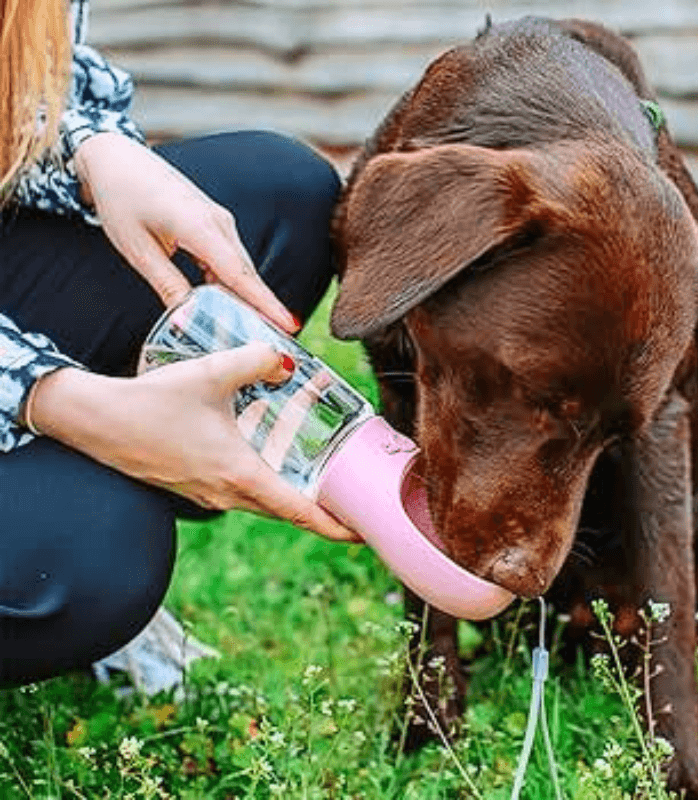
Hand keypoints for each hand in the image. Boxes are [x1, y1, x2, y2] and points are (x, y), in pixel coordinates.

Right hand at [26, 344, 360, 542]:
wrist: (95, 422)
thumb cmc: (153, 402)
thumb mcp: (212, 372)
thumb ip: (258, 361)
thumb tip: (287, 362)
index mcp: (240, 476)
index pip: (300, 513)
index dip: (336, 526)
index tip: (363, 534)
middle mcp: (227, 495)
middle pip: (287, 511)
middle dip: (322, 512)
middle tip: (352, 500)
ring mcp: (208, 496)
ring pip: (263, 502)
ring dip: (293, 495)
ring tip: (320, 476)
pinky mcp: (194, 488)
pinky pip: (240, 492)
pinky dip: (265, 483)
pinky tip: (269, 455)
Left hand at [73, 133, 298, 332]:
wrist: (117, 158)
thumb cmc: (122, 198)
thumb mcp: (137, 248)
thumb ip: (167, 283)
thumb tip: (186, 317)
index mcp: (198, 227)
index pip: (239, 274)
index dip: (265, 303)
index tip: (288, 324)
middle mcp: (218, 223)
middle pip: (246, 274)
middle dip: (264, 309)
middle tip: (277, 342)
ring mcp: (219, 221)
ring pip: (239, 268)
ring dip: (248, 298)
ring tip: (256, 329)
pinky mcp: (214, 223)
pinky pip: (230, 259)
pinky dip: (233, 283)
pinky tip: (230, 304)